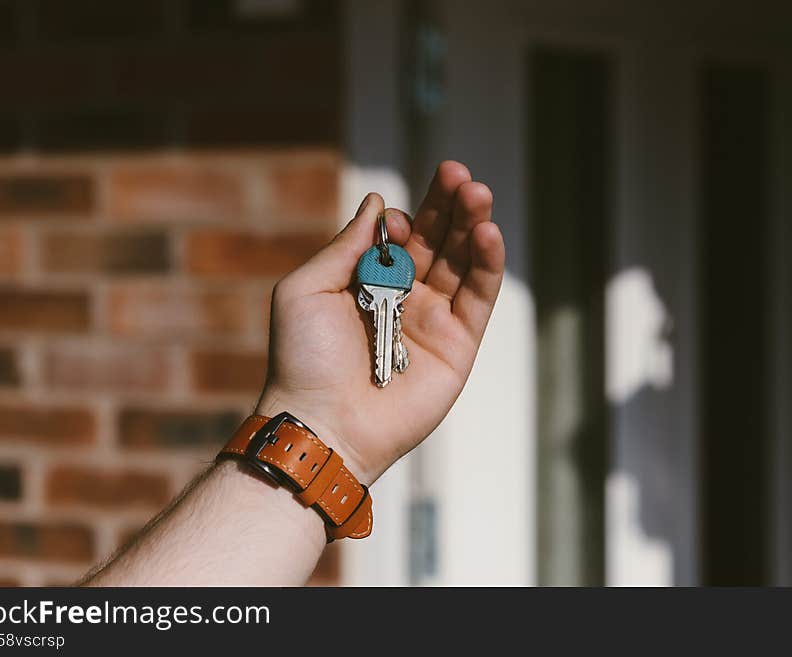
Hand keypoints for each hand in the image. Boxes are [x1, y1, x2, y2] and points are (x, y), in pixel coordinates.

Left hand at [256, 161, 504, 483]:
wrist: (323, 423)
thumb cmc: (304, 359)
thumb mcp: (307, 290)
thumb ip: (346, 246)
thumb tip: (377, 202)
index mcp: (368, 283)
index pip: (401, 237)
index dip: (407, 218)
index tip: (398, 221)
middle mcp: (405, 297)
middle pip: (438, 241)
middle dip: (449, 206)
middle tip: (460, 175)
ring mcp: (434, 320)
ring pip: (463, 263)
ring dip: (473, 225)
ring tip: (477, 194)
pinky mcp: (458, 345)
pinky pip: (479, 299)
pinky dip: (487, 265)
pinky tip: (487, 234)